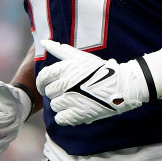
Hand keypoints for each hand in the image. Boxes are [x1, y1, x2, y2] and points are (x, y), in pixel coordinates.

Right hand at [0, 81, 31, 159]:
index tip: (14, 116)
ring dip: (3, 141)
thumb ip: (3, 88)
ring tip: (12, 132)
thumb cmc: (6, 98)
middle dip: (6, 131)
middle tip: (16, 124)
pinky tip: (5, 141)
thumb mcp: (6, 90)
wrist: (5, 108)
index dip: (5, 121)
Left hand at [35, 40, 152, 125]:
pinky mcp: (78, 114)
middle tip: (67, 91)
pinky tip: (74, 110)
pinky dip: (65, 116)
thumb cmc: (99, 69)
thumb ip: (59, 50)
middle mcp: (66, 84)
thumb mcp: (79, 57)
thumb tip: (43, 41)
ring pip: (54, 105)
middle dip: (56, 92)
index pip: (43, 77)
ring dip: (61, 104)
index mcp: (65, 69)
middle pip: (49, 92)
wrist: (120, 86)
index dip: (41, 83)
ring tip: (74, 100)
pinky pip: (60, 118)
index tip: (44, 86)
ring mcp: (72, 100)